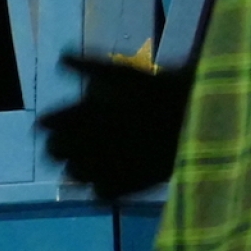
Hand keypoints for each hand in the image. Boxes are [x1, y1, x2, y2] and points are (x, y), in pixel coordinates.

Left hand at [37, 55, 193, 198]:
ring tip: (93, 159)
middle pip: (55, 151)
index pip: (49, 124)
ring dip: (79, 165)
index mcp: (88, 114)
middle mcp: (91, 142)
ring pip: (74, 173)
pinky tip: (113, 176)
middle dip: (60, 145)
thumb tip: (62, 57)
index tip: (54, 122)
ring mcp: (108, 167)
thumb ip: (90, 66)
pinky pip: (100, 193)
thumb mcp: (125, 72)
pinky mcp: (127, 186)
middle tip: (72, 142)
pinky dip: (103, 186)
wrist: (201, 117)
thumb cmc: (163, 90)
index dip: (51, 123)